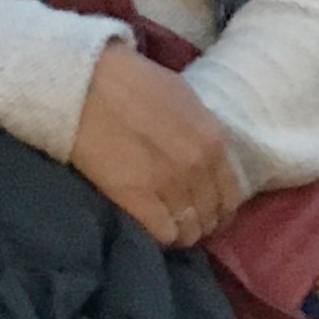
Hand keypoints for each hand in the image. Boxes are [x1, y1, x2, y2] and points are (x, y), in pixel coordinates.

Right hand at [68, 41, 245, 251]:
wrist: (86, 84)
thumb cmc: (134, 82)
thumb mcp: (185, 99)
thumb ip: (203, 131)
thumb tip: (208, 155)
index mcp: (214, 140)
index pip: (231, 194)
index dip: (222, 208)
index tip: (210, 211)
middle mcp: (198, 167)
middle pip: (212, 215)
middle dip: (202, 221)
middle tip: (186, 220)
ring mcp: (169, 185)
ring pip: (190, 231)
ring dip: (182, 233)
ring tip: (169, 227)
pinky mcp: (137, 199)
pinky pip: (163, 234)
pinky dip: (162, 236)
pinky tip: (153, 228)